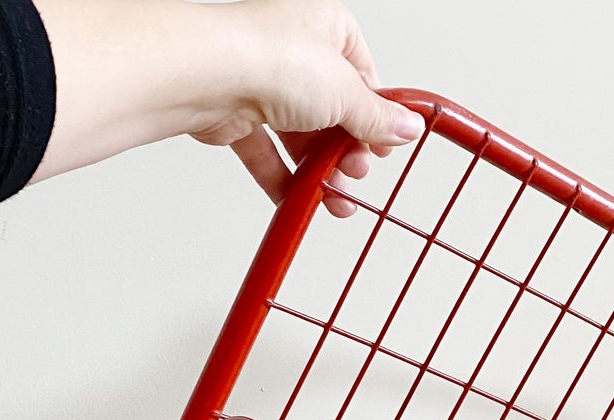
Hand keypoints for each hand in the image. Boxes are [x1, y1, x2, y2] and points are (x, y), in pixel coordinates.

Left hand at [31, 0, 421, 215]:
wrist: (205, 75)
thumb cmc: (269, 58)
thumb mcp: (346, 92)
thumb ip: (377, 118)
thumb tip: (407, 128)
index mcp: (327, 27)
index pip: (364, 78)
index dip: (376, 117)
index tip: (384, 147)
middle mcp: (294, 49)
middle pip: (333, 112)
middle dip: (347, 150)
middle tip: (355, 171)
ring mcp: (264, 82)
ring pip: (300, 136)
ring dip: (320, 171)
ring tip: (334, 195)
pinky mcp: (237, 114)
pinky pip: (267, 153)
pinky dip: (283, 178)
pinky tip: (299, 198)